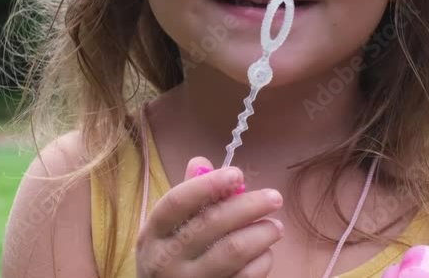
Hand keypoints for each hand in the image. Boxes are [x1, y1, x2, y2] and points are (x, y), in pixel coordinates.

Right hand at [135, 156, 283, 277]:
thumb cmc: (168, 258)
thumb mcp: (165, 230)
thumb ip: (186, 196)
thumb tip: (202, 162)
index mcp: (153, 233)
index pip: (178, 202)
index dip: (208, 184)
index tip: (237, 174)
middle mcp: (166, 258)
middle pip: (211, 224)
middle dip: (248, 206)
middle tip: (274, 198)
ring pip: (233, 251)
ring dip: (261, 233)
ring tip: (275, 226)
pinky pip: (244, 277)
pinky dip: (262, 262)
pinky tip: (265, 253)